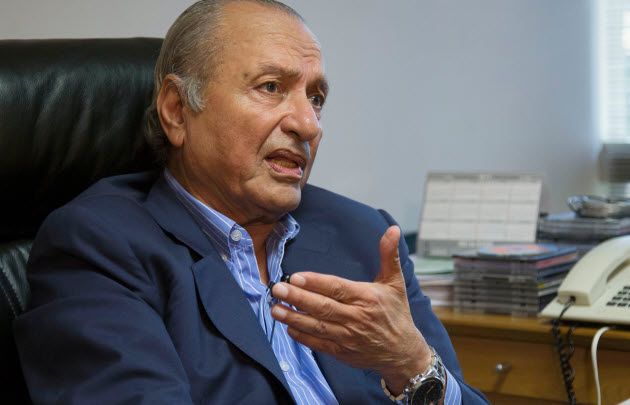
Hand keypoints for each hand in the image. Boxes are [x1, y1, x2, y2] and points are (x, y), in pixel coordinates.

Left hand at [271, 225, 431, 393]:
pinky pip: (319, 344)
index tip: (296, 277)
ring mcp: (349, 337)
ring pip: (318, 326)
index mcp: (367, 298)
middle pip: (323, 307)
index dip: (316, 283)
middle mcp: (357, 318)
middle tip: (277, 289)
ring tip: (275, 309)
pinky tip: (289, 327)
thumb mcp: (395, 282)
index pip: (337, 288)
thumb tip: (392, 229)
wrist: (403, 352)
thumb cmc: (396, 313)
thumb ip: (389, 255)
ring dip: (294, 317)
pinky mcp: (343, 352)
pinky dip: (303, 336)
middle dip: (298, 298)